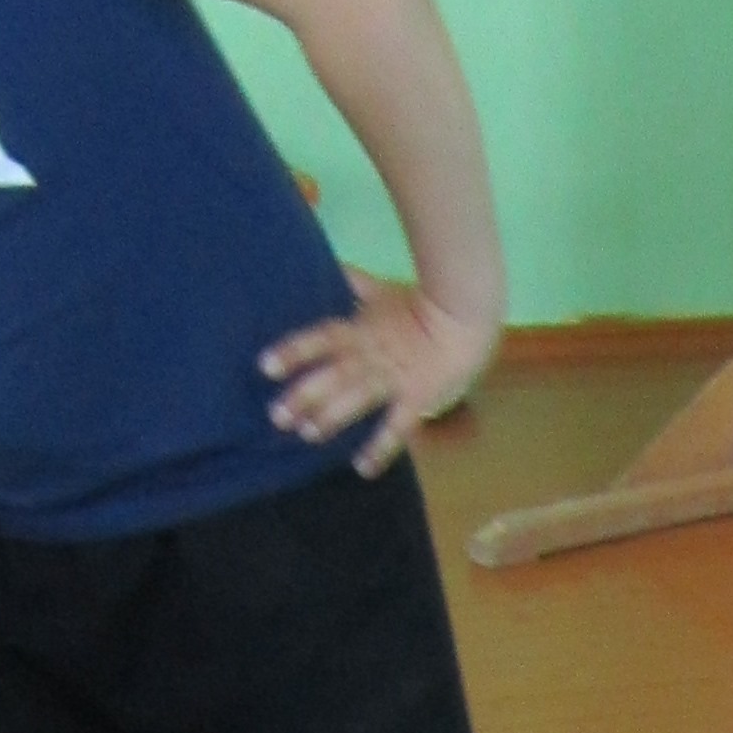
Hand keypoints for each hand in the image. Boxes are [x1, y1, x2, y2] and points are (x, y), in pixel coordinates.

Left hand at [260, 267, 494, 476]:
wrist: (466, 316)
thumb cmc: (424, 304)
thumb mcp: (384, 291)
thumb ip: (355, 283)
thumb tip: (330, 264)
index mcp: (361, 329)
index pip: (322, 339)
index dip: (295, 351)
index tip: (266, 367)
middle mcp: (372, 355)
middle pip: (334, 374)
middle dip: (305, 395)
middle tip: (278, 416)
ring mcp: (395, 378)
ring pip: (359, 398)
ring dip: (333, 417)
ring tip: (309, 435)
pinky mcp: (419, 398)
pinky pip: (399, 426)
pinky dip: (382, 448)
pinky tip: (363, 468)